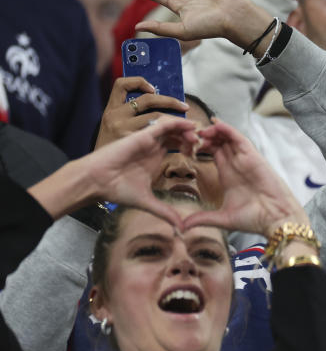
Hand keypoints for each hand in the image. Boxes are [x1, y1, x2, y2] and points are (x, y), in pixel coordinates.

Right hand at [30, 117, 199, 225]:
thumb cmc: (116, 190)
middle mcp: (154, 147)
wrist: (96, 181)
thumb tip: (180, 228)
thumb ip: (165, 212)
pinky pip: (164, 124)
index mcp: (156, 158)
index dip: (193, 148)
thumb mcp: (147, 202)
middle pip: (179, 135)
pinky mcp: (143, 135)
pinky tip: (191, 127)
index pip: (179, 146)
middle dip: (194, 138)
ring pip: (174, 128)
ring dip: (189, 131)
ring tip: (199, 139)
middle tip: (205, 146)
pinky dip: (178, 123)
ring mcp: (149, 139)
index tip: (204, 156)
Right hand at [95, 76, 189, 149]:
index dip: (138, 82)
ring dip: (176, 119)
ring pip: (156, 115)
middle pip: (147, 99)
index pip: (121, 85)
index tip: (153, 89)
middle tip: (184, 107)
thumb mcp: (116, 129)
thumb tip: (163, 112)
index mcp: (111, 110)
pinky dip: (172, 130)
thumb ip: (133, 119)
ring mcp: (123, 126)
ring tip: (187, 126)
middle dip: (170, 101)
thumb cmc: (111, 152)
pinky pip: (158, 130)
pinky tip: (180, 135)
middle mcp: (116, 115)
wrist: (98, 174)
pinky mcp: (132, 139)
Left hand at [181, 120, 306, 235]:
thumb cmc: (253, 219)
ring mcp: (244, 159)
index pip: (213, 153)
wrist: (274, 219)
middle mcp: (236, 164)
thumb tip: (182, 227)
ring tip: (199, 129)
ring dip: (213, 130)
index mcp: (228, 175)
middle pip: (218, 142)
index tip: (185, 146)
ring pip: (227, 137)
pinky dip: (227, 129)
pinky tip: (215, 123)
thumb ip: (202, 218)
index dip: (199, 147)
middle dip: (204, 136)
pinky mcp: (253, 156)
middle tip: (188, 134)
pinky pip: (238, 137)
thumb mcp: (222, 218)